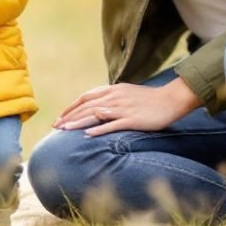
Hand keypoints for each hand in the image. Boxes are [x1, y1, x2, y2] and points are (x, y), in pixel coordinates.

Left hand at [53, 77, 201, 135]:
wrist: (170, 100)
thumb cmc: (149, 99)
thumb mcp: (126, 94)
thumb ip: (111, 98)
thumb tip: (98, 106)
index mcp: (112, 90)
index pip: (85, 98)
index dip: (71, 107)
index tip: (60, 117)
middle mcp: (114, 97)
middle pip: (86, 106)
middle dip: (69, 116)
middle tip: (56, 126)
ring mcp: (123, 108)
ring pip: (95, 114)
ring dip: (78, 122)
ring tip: (65, 129)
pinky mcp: (132, 119)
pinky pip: (112, 124)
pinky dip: (99, 128)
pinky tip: (88, 134)